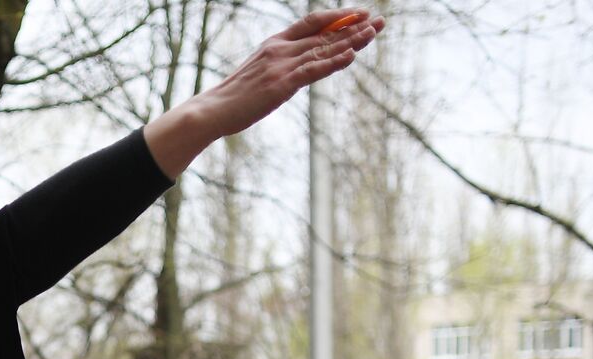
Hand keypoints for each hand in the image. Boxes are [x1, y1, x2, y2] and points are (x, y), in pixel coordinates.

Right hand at [204, 9, 382, 135]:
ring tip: (374, 33)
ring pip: (323, 49)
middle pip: (324, 34)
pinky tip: (352, 54)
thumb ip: (280, 66)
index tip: (359, 14)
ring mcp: (281, 65)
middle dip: (354, 27)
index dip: (338, 16)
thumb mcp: (259, 74)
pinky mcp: (281, 84)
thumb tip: (298, 70)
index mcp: (274, 43)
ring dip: (352, 40)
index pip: (312, 22)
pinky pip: (313, 69)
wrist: (212, 110)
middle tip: (379, 21)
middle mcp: (280, 49)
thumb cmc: (234, 97)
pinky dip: (334, 61)